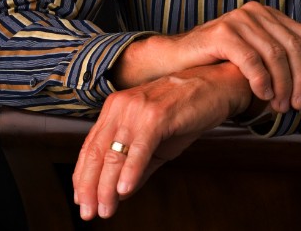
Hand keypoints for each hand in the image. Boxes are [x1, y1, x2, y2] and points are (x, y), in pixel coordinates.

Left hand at [73, 62, 250, 220]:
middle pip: (96, 152)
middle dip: (90, 187)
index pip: (90, 146)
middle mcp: (122, 105)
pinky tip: (124, 190)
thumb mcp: (157, 141)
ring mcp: (139, 108)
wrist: (218, 86)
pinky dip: (130, 171)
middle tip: (90, 213)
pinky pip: (139, 147)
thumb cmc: (188, 110)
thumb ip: (137, 164)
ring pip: (115, 153)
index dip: (82, 177)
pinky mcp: (158, 114)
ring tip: (105, 210)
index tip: (82, 202)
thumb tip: (118, 193)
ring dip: (107, 186)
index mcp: (117, 107)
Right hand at [113, 2, 300, 113]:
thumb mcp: (258, 52)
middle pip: (291, 46)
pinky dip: (261, 80)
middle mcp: (255, 12)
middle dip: (300, 78)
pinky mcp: (222, 33)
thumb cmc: (220, 59)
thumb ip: (289, 45)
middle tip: (299, 104)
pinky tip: (262, 96)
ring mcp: (238, 20)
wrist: (178, 60)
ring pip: (274, 54)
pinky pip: (251, 59)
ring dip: (282, 85)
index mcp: (267, 14)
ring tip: (280, 106)